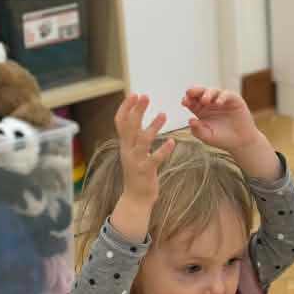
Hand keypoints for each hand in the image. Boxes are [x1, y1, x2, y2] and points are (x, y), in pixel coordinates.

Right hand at [110, 93, 174, 234]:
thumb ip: (134, 137)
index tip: (134, 94)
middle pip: (129, 127)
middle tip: (145, 96)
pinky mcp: (146, 171)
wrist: (136, 198)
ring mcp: (136, 161)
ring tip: (164, 114)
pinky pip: (155, 159)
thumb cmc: (137, 173)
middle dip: (136, 110)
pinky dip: (163, 150)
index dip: (125, 107)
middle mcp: (127, 151)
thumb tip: (135, 119)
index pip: (120, 122)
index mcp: (124, 145)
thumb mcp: (132, 152)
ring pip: (142, 141)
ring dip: (153, 127)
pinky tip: (173, 142)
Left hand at [182, 85, 278, 180]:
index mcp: (200, 110)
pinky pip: (226, 94)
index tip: (184, 102)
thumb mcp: (207, 137)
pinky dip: (222, 97)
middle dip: (194, 91)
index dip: (187, 99)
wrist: (240, 142)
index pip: (191, 101)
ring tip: (205, 100)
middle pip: (200, 93)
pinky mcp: (234, 99)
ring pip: (212, 91)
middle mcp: (210, 103)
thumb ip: (197, 130)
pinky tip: (218, 103)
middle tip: (190, 92)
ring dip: (207, 94)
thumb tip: (190, 120)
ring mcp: (221, 99)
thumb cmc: (222, 139)